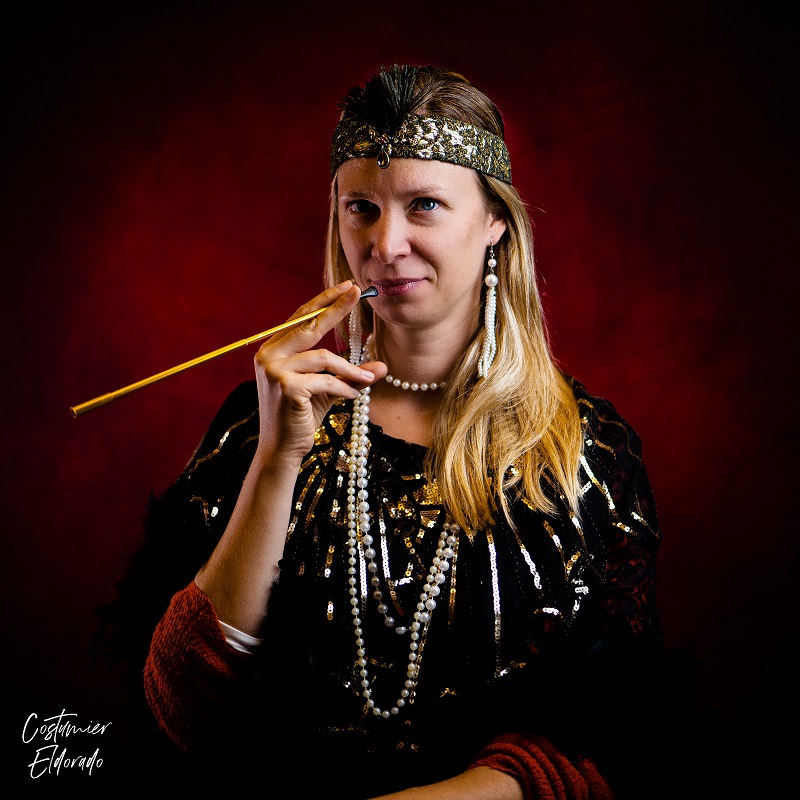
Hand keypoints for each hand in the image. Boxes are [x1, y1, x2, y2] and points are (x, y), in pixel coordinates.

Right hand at [252, 280, 385, 467]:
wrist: (283, 448)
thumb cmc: (302, 416)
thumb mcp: (328, 389)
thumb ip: (350, 374)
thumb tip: (381, 365)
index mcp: (274, 349)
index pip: (301, 318)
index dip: (325, 301)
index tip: (347, 287)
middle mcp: (268, 355)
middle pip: (309, 326)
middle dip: (336, 308)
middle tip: (359, 292)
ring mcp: (274, 371)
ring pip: (323, 358)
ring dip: (350, 369)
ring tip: (367, 378)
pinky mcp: (286, 387)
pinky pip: (325, 381)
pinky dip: (343, 388)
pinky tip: (352, 396)